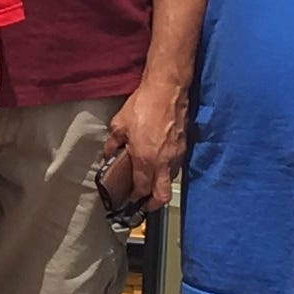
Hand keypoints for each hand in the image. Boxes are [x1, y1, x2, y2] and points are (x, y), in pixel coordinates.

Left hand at [102, 79, 190, 211]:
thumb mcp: (119, 124)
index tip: (129, 200)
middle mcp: (163, 162)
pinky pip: (176, 166)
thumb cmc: (143, 105)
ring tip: (150, 181)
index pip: (141, 189)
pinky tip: (159, 162)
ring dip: (161, 185)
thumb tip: (109, 154)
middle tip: (144, 203)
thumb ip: (112, 144)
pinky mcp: (184, 146)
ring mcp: (176, 155)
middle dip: (153, 203)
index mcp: (145, 159)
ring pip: (170, 180)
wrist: (167, 89)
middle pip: (162, 195)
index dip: (135, 197)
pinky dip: (168, 170)